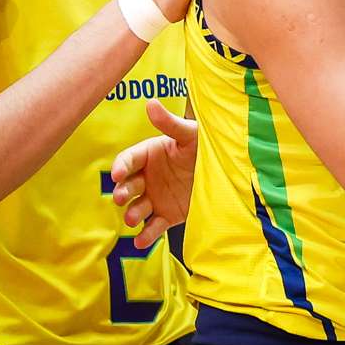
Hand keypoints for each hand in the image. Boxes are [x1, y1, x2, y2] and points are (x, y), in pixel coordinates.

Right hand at [110, 98, 197, 248]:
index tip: (117, 173)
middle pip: (128, 185)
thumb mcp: (190, 134)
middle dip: (122, 191)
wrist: (227, 172)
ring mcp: (156, 197)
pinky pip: (153, 227)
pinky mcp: (167, 215)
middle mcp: (148, 177)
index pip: (129, 159)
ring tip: (133, 218)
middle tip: (121, 197)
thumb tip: (150, 103)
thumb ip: (170, 123)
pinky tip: (140, 241)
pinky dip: (146, 236)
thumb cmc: (206, 146)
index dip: (121, 166)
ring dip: (132, 214)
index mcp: (150, 154)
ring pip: (137, 208)